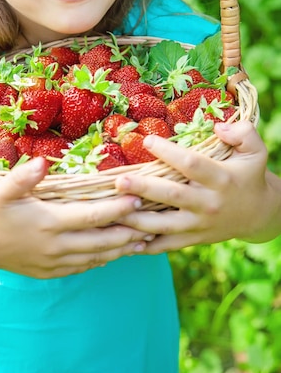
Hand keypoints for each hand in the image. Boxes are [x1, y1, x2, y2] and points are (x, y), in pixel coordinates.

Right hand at [0, 157, 147, 277]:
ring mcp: (54, 262)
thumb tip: (42, 162)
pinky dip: (102, 260)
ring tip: (144, 240)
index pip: (91, 216)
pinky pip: (83, 267)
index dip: (116, 209)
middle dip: (129, 232)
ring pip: (96, 257)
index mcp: (47, 223)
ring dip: (121, 249)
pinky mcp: (50, 272)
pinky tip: (115, 253)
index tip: (137, 199)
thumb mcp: (0, 190)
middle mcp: (55, 246)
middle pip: (101, 241)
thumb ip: (22, 177)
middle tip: (152, 222)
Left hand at [115, 121, 280, 252]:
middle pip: (171, 196)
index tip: (146, 140)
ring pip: (164, 225)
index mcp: (221, 179)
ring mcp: (199, 224)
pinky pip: (166, 245)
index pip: (191, 164)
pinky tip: (123, 239)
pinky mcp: (193, 239)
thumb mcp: (256, 151)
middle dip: (143, 188)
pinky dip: (145, 245)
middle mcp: (208, 203)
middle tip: (118, 182)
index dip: (168, 152)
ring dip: (137, 219)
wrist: (258, 214)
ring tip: (113, 210)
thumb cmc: (249, 175)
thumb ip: (243, 133)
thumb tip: (218, 127)